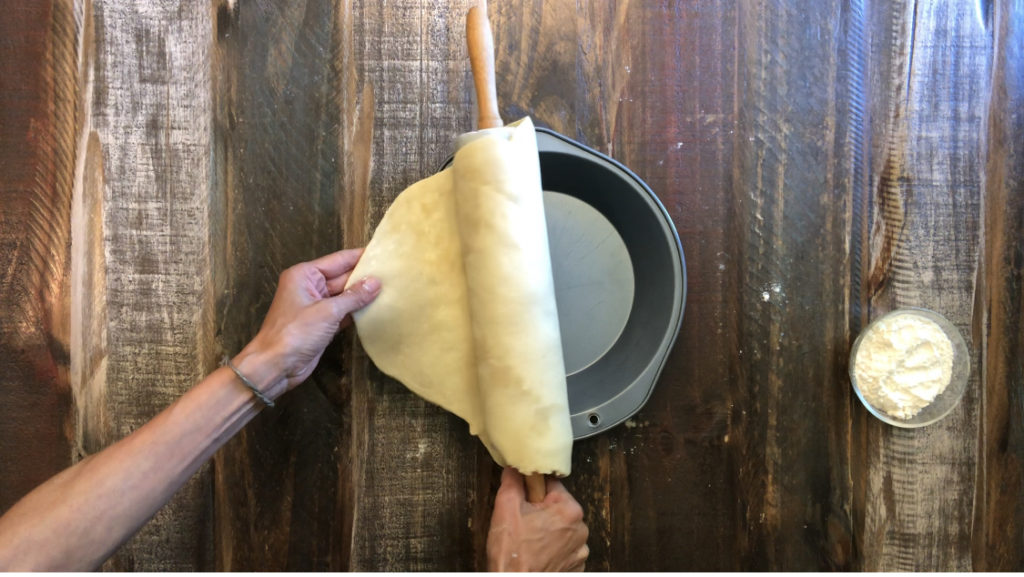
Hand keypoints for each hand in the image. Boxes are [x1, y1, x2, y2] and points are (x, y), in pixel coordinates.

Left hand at [241, 248, 379, 395]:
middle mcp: (310, 287)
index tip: (383, 253)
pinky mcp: (322, 323)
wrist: (276, 366)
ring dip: (363, 295)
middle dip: (365, 276)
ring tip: (390, 288)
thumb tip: (375, 282)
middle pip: (343, 277)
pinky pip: (343, 312)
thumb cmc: (294, 334)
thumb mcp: (327, 312)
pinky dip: (357, 311)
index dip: (360, 256)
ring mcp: (316, 306)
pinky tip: (376, 308)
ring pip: (345, 295)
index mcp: (305, 275)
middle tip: (393, 273)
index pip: (338, 260)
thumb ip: (353, 297)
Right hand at [486, 468, 588, 571]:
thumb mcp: (506, 508)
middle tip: (522, 524)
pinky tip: (537, 554)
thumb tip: (513, 469)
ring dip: (547, 532)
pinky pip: (564, 549)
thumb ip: (512, 483)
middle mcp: (580, 529)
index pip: (551, 484)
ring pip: (561, 529)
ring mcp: (580, 550)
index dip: (533, 491)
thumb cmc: (512, 552)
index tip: (523, 501)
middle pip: (557, 507)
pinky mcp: (576, 566)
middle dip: (540, 512)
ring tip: (529, 542)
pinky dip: (553, 550)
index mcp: (569, 509)